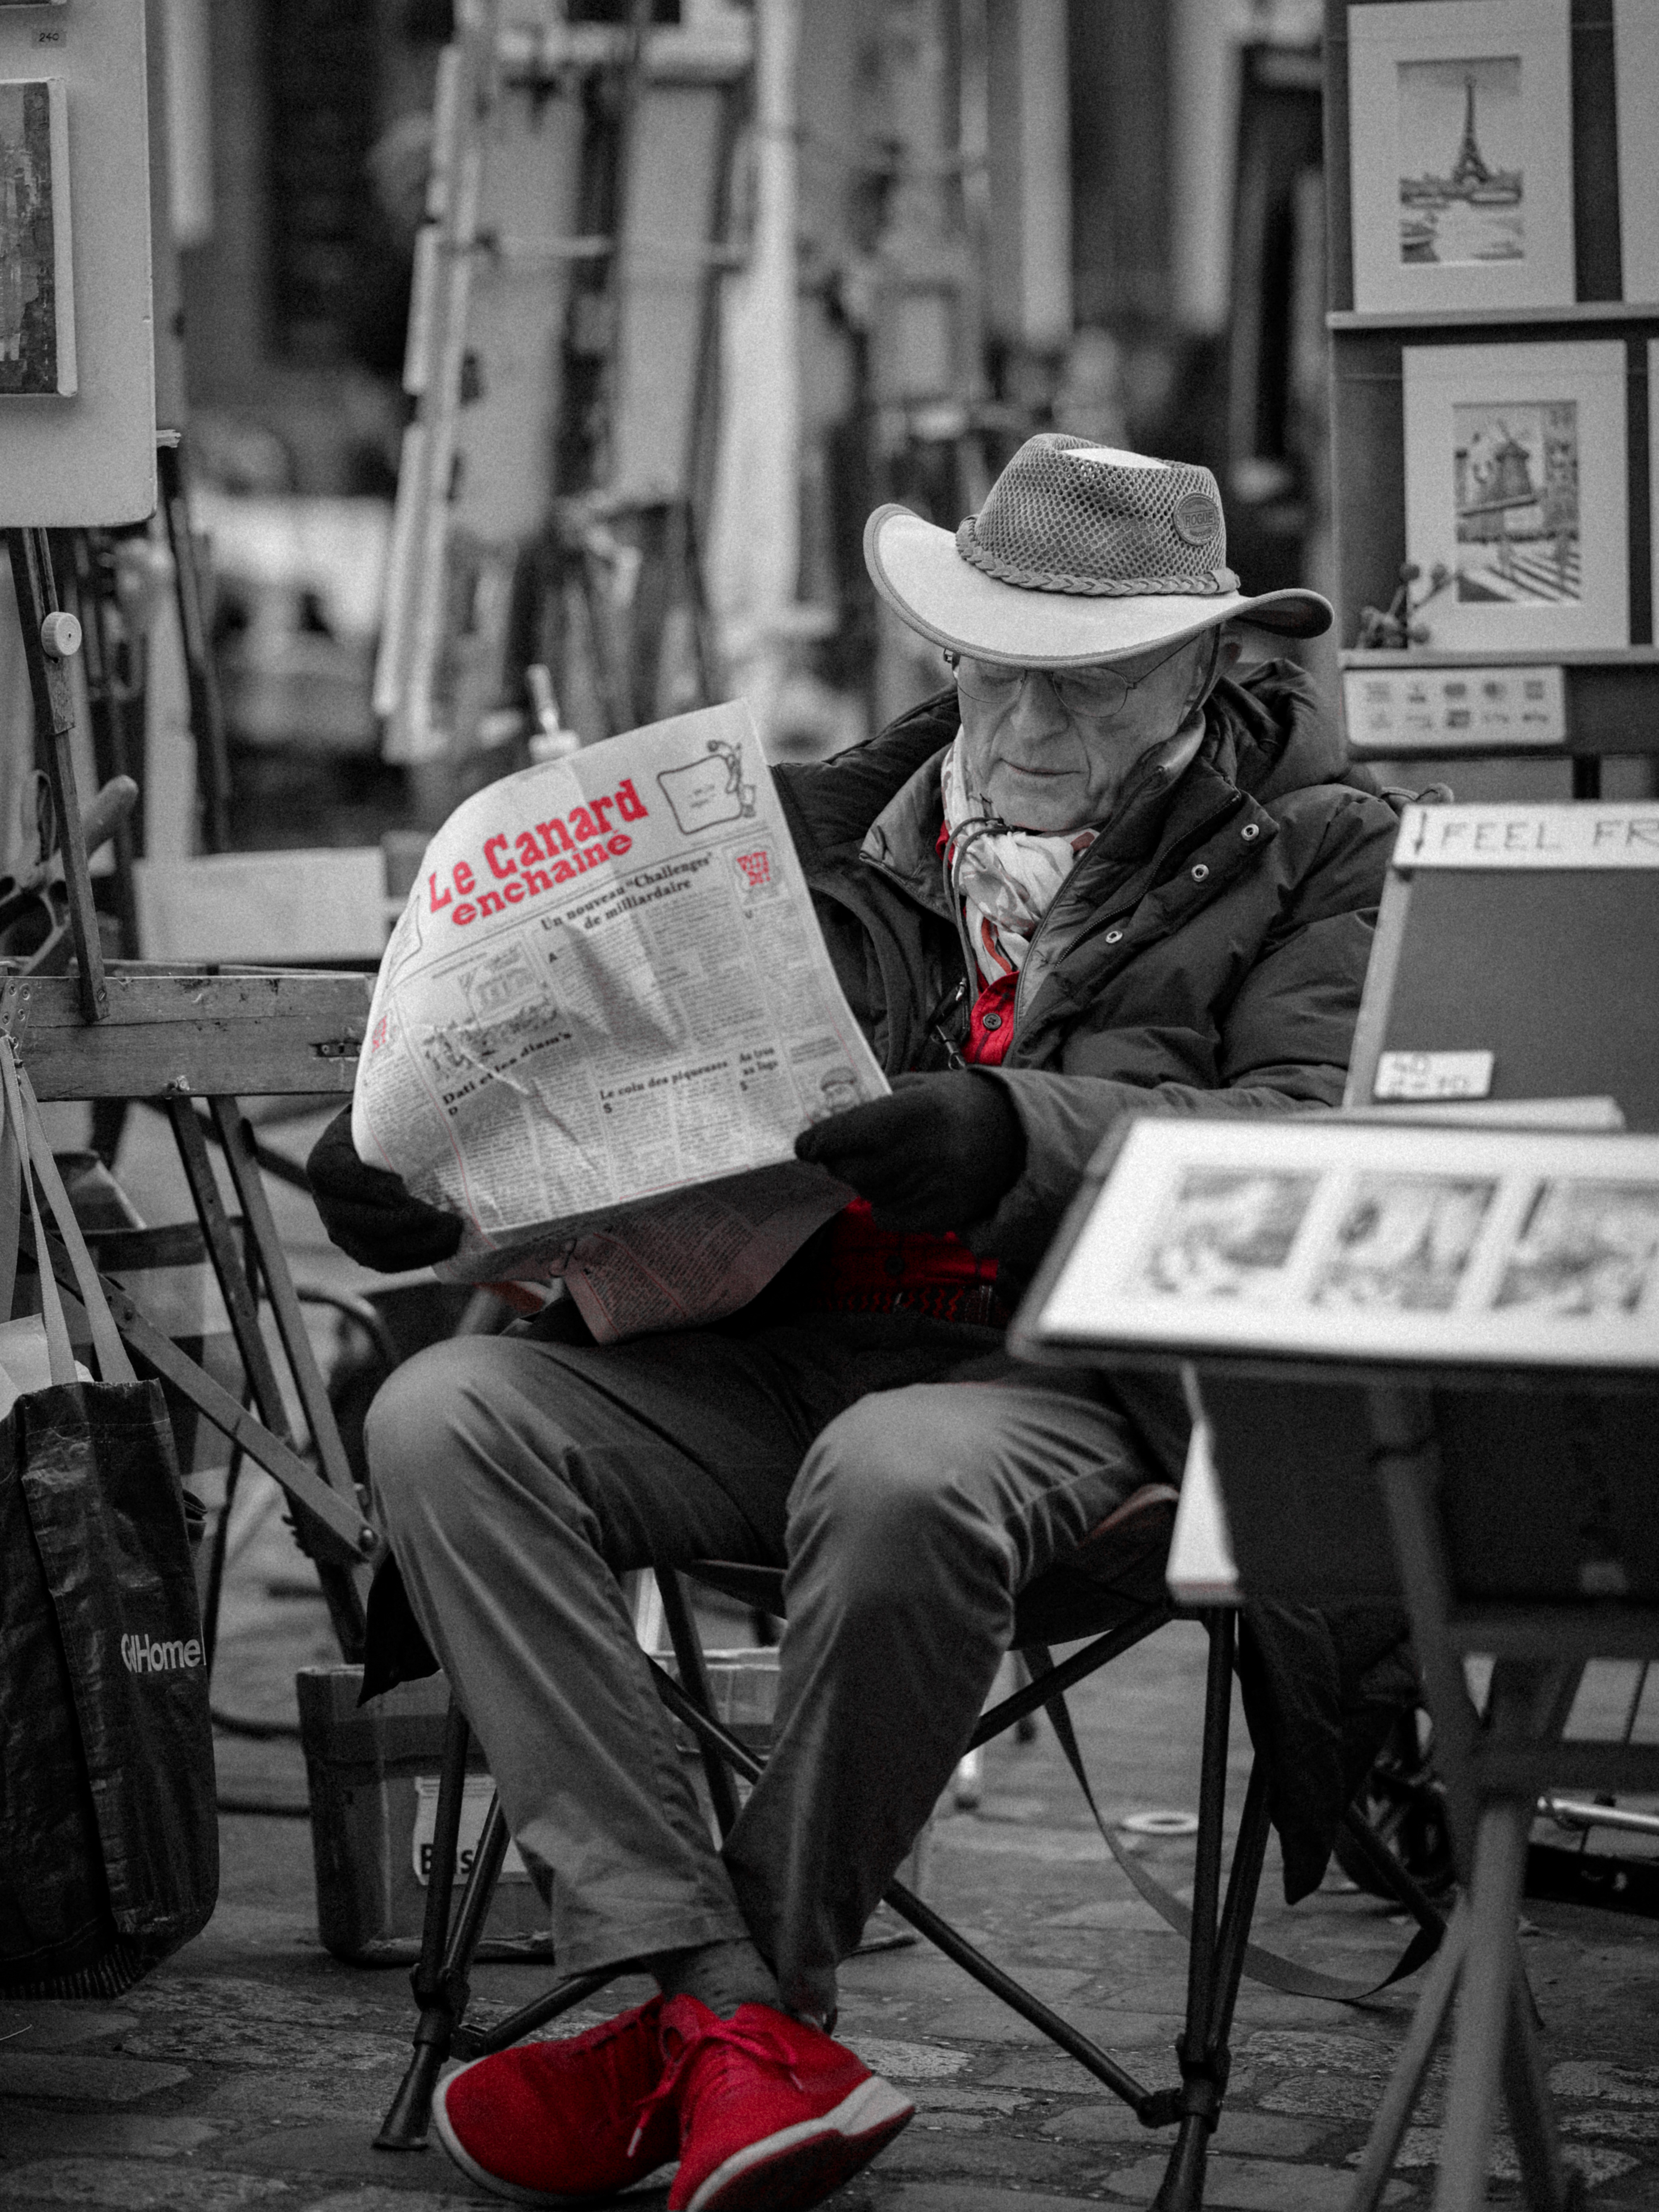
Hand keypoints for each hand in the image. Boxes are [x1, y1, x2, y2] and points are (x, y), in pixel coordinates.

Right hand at [306, 1105, 461, 1271]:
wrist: (371, 1147)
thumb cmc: (383, 1129)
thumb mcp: (383, 1118)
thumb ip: (403, 1117)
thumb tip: (447, 1097)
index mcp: (326, 1162)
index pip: (347, 1179)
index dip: (377, 1188)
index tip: (410, 1187)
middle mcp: (325, 1200)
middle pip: (364, 1222)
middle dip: (411, 1224)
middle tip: (451, 1219)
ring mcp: (339, 1228)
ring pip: (375, 1250)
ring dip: (420, 1247)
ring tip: (455, 1234)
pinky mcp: (357, 1247)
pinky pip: (384, 1262)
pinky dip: (417, 1258)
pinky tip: (446, 1247)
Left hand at [794, 1072, 1023, 1232]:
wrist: (1016, 1138)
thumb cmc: (963, 1105)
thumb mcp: (922, 1086)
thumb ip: (876, 1099)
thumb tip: (829, 1114)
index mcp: (917, 1112)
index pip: (848, 1132)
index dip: (818, 1139)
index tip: (803, 1144)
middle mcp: (923, 1153)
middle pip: (850, 1168)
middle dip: (837, 1159)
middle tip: (843, 1149)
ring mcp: (931, 1189)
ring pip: (866, 1192)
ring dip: (864, 1177)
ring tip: (889, 1160)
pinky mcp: (938, 1216)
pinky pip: (885, 1215)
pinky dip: (884, 1202)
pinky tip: (904, 1182)